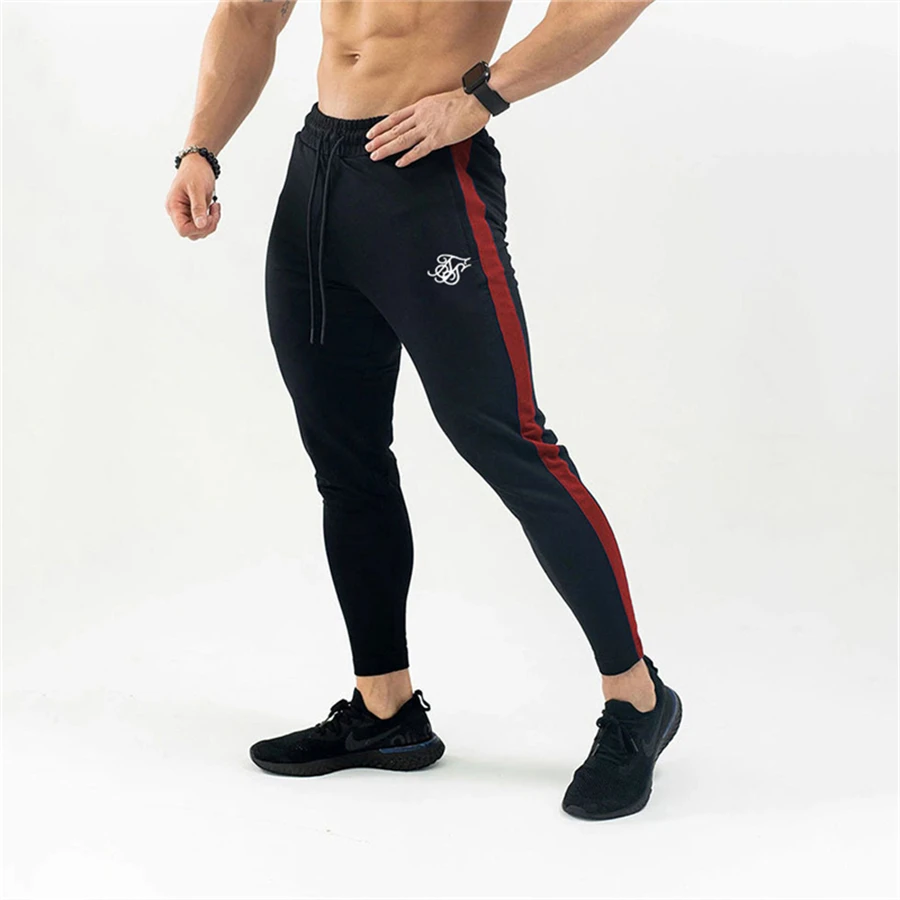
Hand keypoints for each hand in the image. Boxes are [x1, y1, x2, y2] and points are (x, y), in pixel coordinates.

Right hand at [165, 154, 220, 239]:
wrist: (198, 163)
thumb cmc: (195, 172)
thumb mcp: (197, 188)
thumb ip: (198, 207)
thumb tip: (200, 225)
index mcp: (174, 207)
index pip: (183, 230)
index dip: (197, 228)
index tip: (208, 216)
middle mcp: (177, 213)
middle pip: (192, 234)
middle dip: (207, 226)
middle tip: (215, 210)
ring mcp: (185, 214)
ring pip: (199, 232)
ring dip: (211, 223)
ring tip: (215, 207)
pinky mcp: (193, 214)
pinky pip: (203, 225)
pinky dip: (212, 220)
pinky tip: (214, 207)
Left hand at [364, 87, 491, 166]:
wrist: (475, 100)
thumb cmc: (464, 100)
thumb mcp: (441, 101)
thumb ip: (431, 110)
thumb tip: (428, 117)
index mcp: (421, 106)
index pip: (395, 117)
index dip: (381, 126)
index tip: (370, 133)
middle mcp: (420, 117)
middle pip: (395, 129)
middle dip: (379, 139)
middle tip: (367, 147)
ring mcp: (428, 128)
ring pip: (402, 139)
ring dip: (387, 148)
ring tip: (375, 155)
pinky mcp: (438, 139)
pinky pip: (420, 150)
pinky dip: (408, 157)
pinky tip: (398, 163)